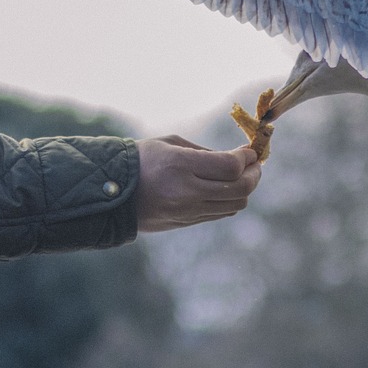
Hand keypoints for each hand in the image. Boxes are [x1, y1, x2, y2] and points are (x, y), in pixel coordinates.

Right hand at [135, 136, 261, 231]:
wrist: (111, 192)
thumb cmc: (141, 160)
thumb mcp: (171, 144)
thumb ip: (206, 152)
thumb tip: (238, 158)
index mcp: (180, 166)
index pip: (230, 166)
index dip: (247, 158)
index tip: (250, 151)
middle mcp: (186, 192)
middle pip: (240, 188)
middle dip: (254, 174)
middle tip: (255, 163)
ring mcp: (187, 211)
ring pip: (235, 204)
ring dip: (246, 189)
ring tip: (244, 175)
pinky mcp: (186, 222)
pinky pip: (221, 213)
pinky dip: (231, 200)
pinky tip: (228, 188)